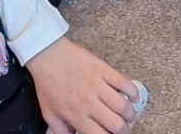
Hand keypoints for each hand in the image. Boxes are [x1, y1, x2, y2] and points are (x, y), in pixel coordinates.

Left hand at [26, 37, 141, 133]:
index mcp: (77, 116)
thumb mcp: (49, 113)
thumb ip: (61, 131)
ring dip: (130, 115)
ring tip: (129, 116)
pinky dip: (133, 92)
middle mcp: (90, 103)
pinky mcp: (103, 70)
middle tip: (123, 129)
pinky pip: (125, 83)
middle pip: (117, 125)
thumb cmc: (48, 82)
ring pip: (124, 107)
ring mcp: (98, 86)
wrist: (47, 55)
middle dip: (124, 131)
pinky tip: (134, 97)